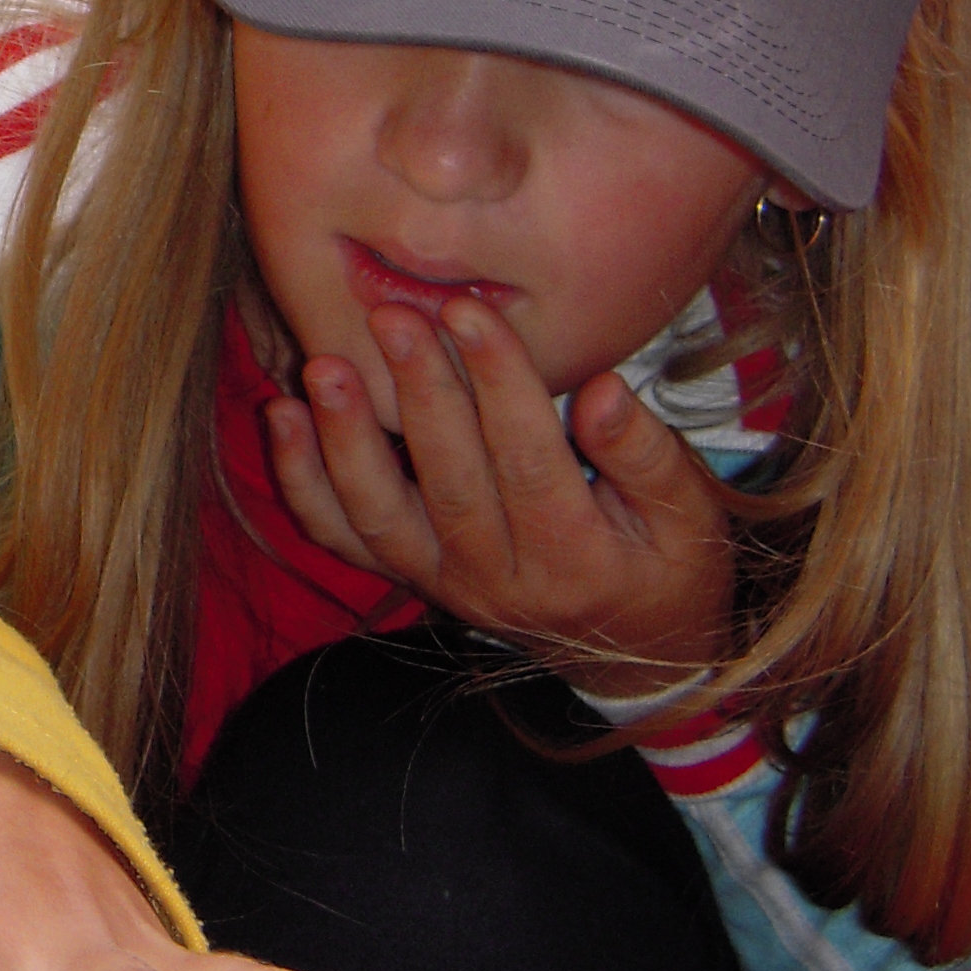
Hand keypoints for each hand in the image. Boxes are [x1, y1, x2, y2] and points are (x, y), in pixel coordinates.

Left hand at [266, 294, 737, 683]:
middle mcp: (497, 579)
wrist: (631, 659)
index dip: (499, 382)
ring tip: (323, 368)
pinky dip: (302, 482)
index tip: (472, 311)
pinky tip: (280, 416)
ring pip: (379, 516)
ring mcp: (444, 582)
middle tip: (393, 317)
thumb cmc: (668, 572)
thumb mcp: (690, 521)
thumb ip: (648, 457)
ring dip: (343, 440)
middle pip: (448, 480)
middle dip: (418, 393)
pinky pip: (344, 537)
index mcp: (574, 559)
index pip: (528, 459)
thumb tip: (601, 392)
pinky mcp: (410, 578)